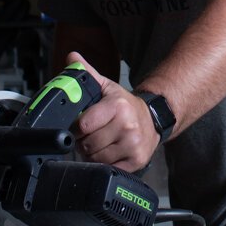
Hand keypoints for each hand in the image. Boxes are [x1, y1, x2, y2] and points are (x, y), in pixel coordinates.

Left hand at [66, 51, 158, 171]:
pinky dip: (105, 163)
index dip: (76, 127)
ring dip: (93, 153)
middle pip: (88, 144)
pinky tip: (110, 152)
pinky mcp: (136, 161)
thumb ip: (88, 74)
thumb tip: (71, 57)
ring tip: (101, 143)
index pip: (83, 125)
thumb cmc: (126, 106)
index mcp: (118, 107)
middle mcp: (128, 126)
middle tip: (91, 135)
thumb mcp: (108, 88)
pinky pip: (108, 168)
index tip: (79, 126)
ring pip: (96, 158)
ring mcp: (133, 145)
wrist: (154, 119)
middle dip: (84, 141)